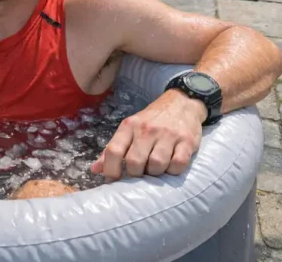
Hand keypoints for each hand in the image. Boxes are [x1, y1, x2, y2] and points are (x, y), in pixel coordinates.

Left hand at [91, 89, 205, 178]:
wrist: (182, 102)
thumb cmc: (152, 120)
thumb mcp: (130, 128)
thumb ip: (113, 149)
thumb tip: (95, 170)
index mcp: (129, 126)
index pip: (114, 151)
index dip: (110, 170)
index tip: (113, 180)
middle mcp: (147, 129)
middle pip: (135, 162)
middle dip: (135, 175)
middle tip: (140, 174)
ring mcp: (168, 135)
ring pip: (156, 165)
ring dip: (155, 174)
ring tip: (155, 169)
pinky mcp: (186, 141)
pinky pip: (178, 164)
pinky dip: (173, 171)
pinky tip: (170, 166)